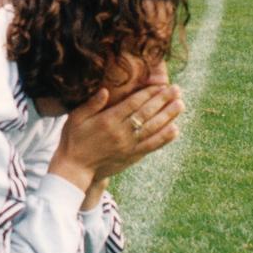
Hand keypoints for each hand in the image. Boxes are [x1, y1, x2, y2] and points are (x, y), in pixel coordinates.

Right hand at [47, 84, 183, 190]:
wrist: (74, 168)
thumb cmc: (73, 139)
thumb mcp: (76, 118)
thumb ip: (92, 104)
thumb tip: (105, 90)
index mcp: (108, 121)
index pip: (133, 104)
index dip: (149, 93)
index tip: (161, 84)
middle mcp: (121, 133)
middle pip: (147, 114)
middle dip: (163, 100)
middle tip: (177, 90)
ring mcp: (128, 146)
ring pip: (153, 129)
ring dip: (168, 117)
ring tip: (180, 105)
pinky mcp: (132, 156)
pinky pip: (151, 146)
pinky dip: (164, 138)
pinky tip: (175, 130)